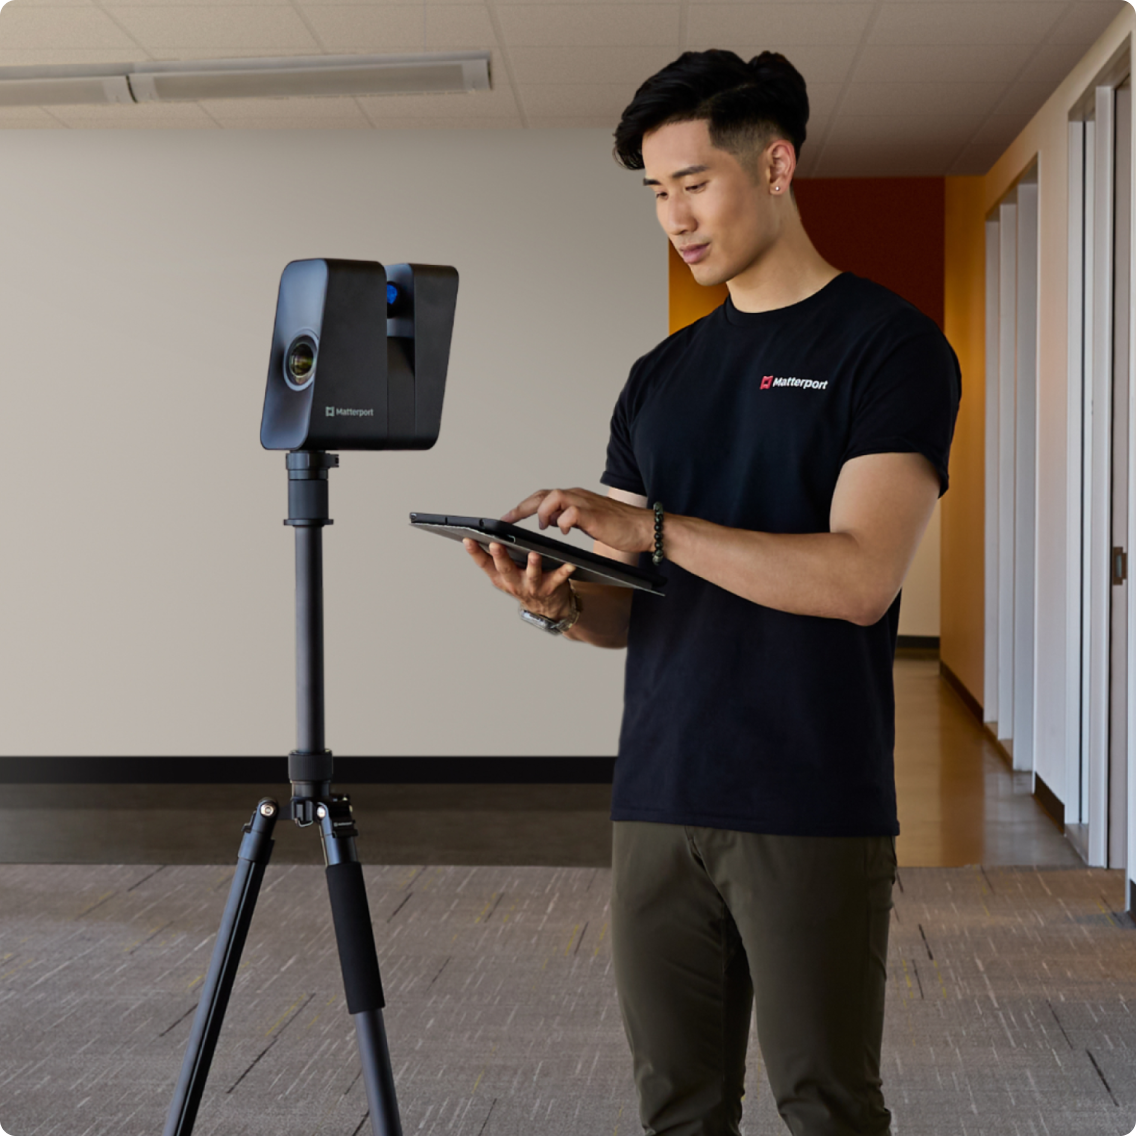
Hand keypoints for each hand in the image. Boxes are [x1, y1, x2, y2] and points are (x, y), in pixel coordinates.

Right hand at [463, 537, 577, 619]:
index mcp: (500, 577)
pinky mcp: (551, 588)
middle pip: (505, 569)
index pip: (484, 563)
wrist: (548, 607)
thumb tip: (488, 533)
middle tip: (495, 544)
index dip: (474, 552)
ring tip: (534, 554)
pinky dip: (565, 570)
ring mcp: (532, 587)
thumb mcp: (506, 573)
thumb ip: (498, 558)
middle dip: (500, 557)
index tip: (468, 538)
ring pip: (532, 576)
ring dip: (533, 566)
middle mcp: (514, 583)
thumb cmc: (525, 582)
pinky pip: (559, 578)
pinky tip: (570, 563)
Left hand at [499, 487, 653, 553]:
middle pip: (543, 495)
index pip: (543, 497)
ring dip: (543, 512)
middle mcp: (578, 496)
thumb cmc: (619, 527)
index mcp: (575, 498)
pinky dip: (563, 521)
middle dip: (522, 508)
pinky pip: (571, 513)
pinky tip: (564, 530)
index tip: (507, 518)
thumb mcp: (587, 522)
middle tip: (507, 520)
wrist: (644, 528)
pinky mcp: (594, 514)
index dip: (524, 507)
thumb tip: (552, 521)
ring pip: (554, 497)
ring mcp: (586, 504)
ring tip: (544, 527)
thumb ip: (569, 518)